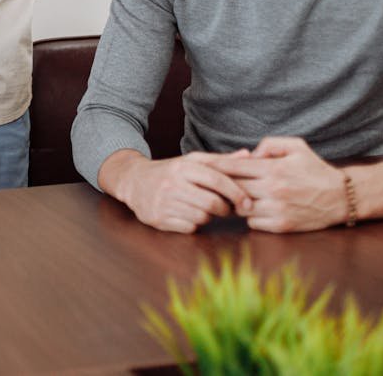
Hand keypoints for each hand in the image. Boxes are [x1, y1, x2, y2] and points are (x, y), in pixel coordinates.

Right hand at [108, 150, 252, 232]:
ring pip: (201, 217)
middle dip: (224, 209)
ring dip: (208, 216)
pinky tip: (188, 215)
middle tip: (226, 208)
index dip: (237, 193)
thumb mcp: (191, 161)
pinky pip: (188, 227)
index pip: (217, 180)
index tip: (247, 202)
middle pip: (212, 203)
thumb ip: (220, 160)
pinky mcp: (158, 218)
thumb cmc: (170, 171)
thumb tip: (248, 155)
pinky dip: (193, 224)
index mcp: (183, 166)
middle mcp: (172, 183)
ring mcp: (163, 202)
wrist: (134, 181)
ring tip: (204, 209)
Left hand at [204, 136, 345, 231]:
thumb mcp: (296, 146)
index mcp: (273, 168)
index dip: (214, 165)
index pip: (234, 166)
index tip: (198, 164)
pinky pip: (253, 223)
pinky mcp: (282, 226)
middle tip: (213, 183)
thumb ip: (270, 144)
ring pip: (240, 208)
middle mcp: (273, 189)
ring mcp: (277, 209)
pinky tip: (258, 209)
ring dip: (237, 203)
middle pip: (232, 188)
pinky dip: (252, 217)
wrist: (341, 197)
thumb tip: (249, 153)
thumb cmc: (315, 169)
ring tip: (240, 196)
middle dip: (222, 185)